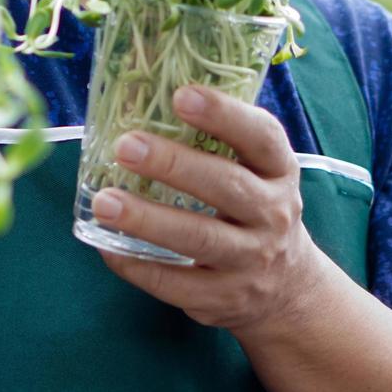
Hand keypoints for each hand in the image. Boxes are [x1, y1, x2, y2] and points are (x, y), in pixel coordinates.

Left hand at [90, 85, 333, 338]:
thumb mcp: (255, 172)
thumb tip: (138, 93)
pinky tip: (107, 246)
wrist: (288, 289)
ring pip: (199, 238)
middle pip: (226, 187)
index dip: (224, 114)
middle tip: (125, 145)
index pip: (261, 137)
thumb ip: (214, 139)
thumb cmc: (253, 209)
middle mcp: (273, 214)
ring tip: (104, 202)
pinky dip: (138, 266)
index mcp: (278, 171)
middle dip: (174, 165)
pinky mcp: (224, 298)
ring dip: (148, 219)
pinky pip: (176, 283)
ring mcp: (251, 261)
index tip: (181, 95)